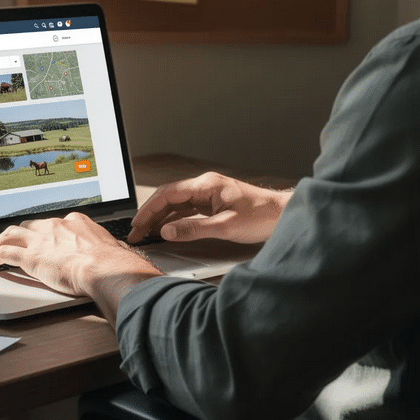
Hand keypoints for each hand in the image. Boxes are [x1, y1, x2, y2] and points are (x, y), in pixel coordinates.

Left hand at [0, 213, 162, 323]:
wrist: (105, 269)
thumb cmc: (115, 264)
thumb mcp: (115, 251)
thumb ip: (111, 252)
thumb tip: (122, 258)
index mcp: (77, 222)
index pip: (56, 223)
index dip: (49, 231)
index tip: (48, 237)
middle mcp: (57, 226)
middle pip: (33, 225)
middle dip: (25, 233)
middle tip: (19, 240)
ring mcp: (41, 240)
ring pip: (14, 234)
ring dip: (3, 239)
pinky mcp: (30, 257)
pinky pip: (4, 253)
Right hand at [128, 172, 291, 244]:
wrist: (283, 216)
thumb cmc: (261, 217)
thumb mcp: (225, 227)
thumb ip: (194, 229)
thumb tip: (167, 232)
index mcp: (206, 185)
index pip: (168, 195)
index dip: (149, 210)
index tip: (137, 224)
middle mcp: (205, 187)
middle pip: (169, 199)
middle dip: (150, 215)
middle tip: (136, 232)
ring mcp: (209, 195)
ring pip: (176, 205)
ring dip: (160, 219)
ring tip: (146, 234)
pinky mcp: (214, 204)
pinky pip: (187, 210)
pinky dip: (174, 220)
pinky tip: (166, 230)